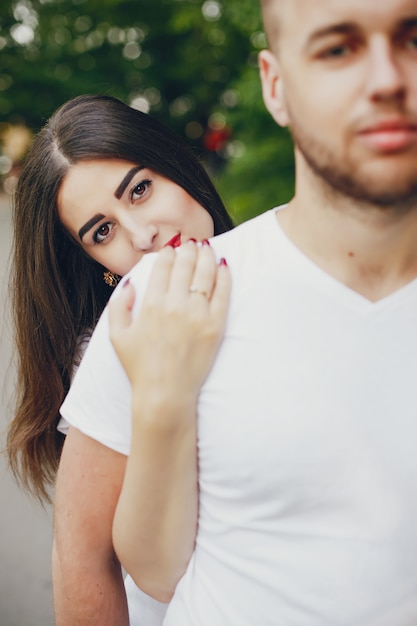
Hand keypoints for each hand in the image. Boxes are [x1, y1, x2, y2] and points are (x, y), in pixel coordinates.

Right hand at [108, 241, 230, 410]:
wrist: (165, 394)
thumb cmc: (139, 366)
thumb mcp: (117, 336)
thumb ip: (119, 306)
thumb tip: (129, 283)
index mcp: (151, 304)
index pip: (163, 267)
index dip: (168, 253)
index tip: (172, 248)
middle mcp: (175, 305)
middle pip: (186, 265)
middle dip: (189, 249)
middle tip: (192, 243)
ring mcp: (198, 315)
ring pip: (206, 274)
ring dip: (207, 256)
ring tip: (207, 248)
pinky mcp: (215, 327)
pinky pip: (223, 294)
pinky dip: (224, 276)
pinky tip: (223, 266)